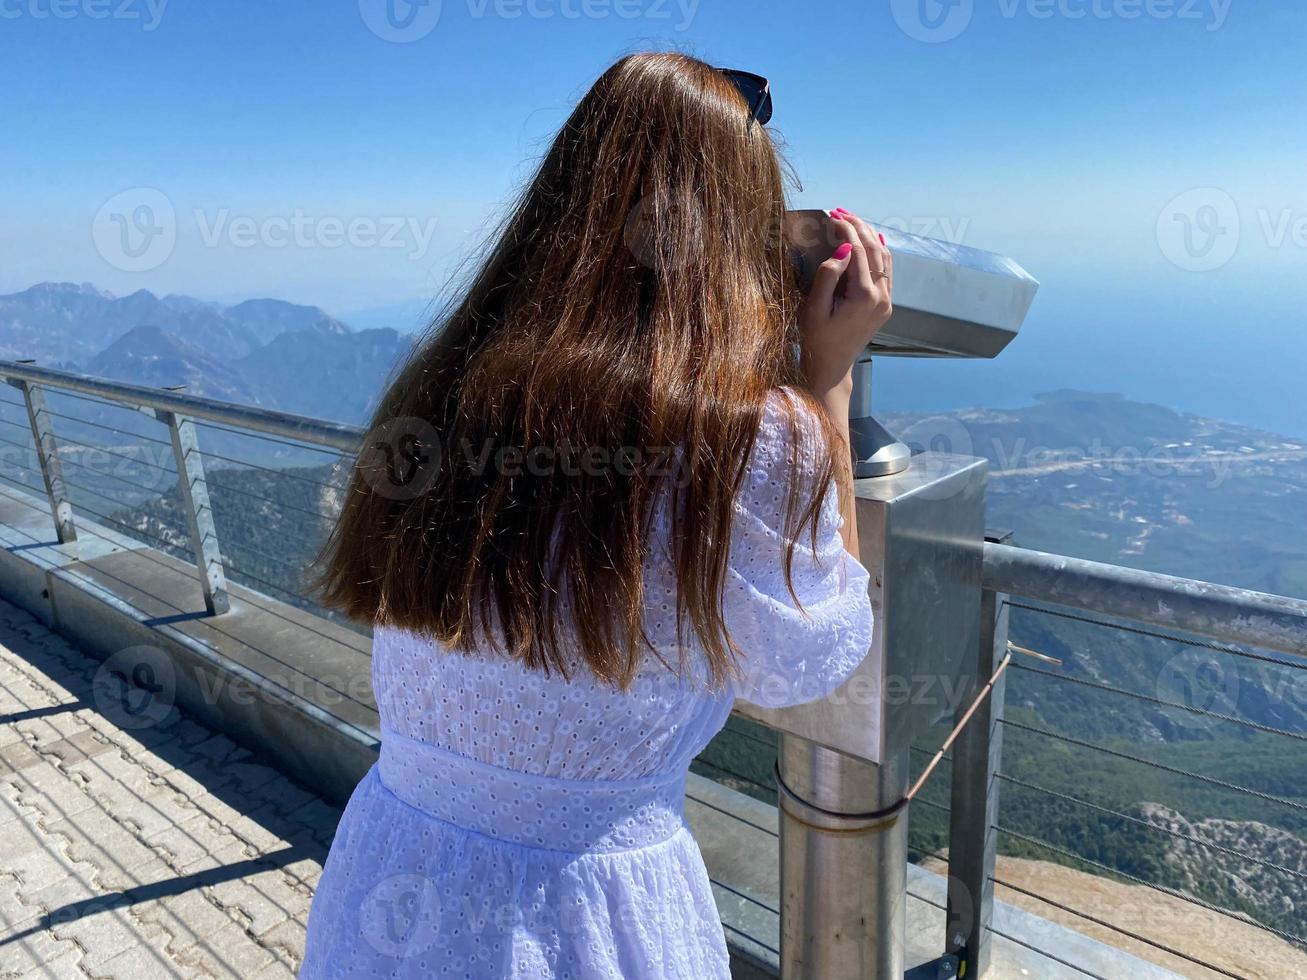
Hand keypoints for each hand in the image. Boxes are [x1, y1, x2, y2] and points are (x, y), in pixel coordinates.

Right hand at [798, 208, 892, 395]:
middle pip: (874, 250)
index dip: (846, 230)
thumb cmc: (816, 339)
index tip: (832, 215)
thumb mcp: (814, 308)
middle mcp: (881, 296)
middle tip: (840, 211)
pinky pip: (886, 270)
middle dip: (858, 227)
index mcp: (863, 296)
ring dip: (869, 236)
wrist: (831, 366)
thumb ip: (828, 276)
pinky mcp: (885, 304)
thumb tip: (844, 250)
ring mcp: (886, 301)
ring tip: (851, 220)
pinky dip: (878, 251)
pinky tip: (871, 240)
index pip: (858, 252)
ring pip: (884, 258)